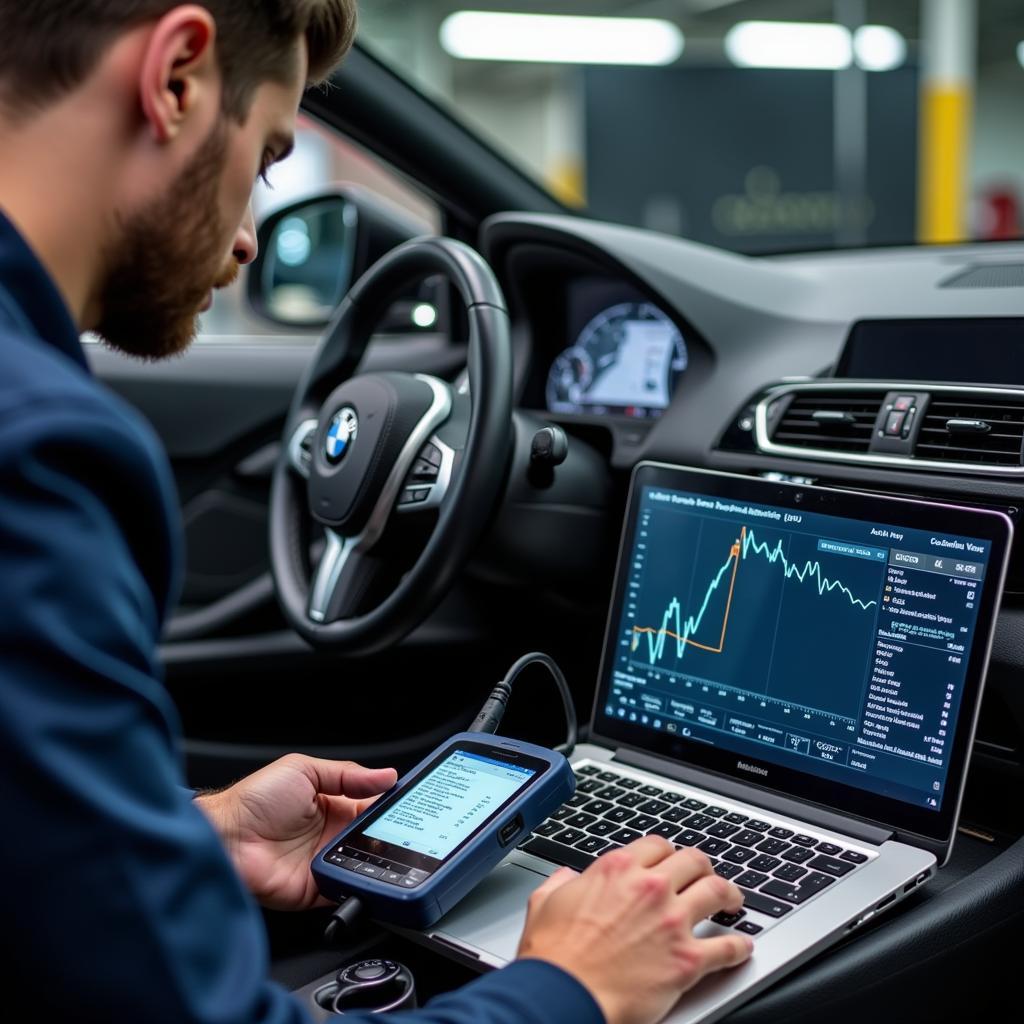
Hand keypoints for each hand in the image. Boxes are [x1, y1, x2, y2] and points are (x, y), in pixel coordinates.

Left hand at [196, 753, 396, 910]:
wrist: (225, 838)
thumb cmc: (255, 800)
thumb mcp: (304, 770)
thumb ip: (347, 773)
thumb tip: (386, 775)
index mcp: (332, 804)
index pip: (372, 806)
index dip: (392, 806)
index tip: (413, 804)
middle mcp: (332, 835)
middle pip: (374, 837)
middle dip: (392, 834)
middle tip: (409, 830)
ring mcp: (325, 862)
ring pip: (366, 864)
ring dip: (380, 859)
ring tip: (394, 852)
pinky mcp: (317, 889)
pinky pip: (346, 888)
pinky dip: (360, 885)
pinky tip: (369, 875)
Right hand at [516, 837, 751, 1023]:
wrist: (565, 994)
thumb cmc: (554, 956)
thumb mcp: (545, 903)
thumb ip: (561, 883)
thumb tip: (567, 879)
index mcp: (618, 869)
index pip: (657, 845)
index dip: (668, 852)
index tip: (671, 861)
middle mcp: (650, 888)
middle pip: (693, 861)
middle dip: (702, 866)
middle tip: (705, 875)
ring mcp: (672, 922)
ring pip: (716, 891)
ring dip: (729, 894)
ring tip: (733, 901)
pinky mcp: (687, 960)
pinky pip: (725, 947)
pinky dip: (738, 946)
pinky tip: (741, 947)